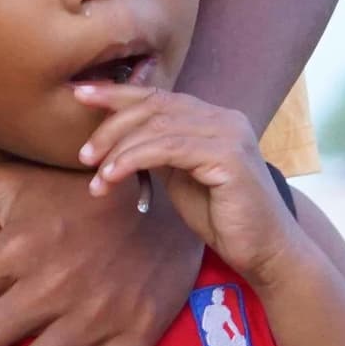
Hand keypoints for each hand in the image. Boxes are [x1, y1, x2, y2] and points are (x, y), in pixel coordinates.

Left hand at [77, 84, 301, 285]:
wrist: (264, 251)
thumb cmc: (221, 216)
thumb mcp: (180, 175)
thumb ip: (158, 150)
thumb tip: (118, 134)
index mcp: (213, 117)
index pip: (158, 96)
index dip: (116, 93)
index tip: (80, 94)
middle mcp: (224, 117)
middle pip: (153, 107)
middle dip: (110, 125)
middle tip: (83, 153)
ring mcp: (229, 133)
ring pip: (157, 127)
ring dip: (118, 150)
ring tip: (96, 175)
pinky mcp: (228, 156)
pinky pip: (167, 149)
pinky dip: (133, 160)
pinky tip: (113, 177)